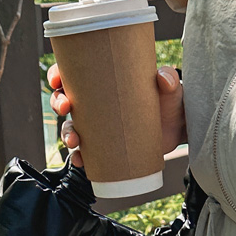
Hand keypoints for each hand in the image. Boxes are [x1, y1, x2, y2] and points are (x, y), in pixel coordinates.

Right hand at [47, 62, 187, 167]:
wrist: (179, 130)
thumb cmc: (170, 102)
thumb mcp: (171, 89)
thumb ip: (169, 80)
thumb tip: (163, 77)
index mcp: (104, 83)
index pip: (73, 75)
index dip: (58, 75)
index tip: (57, 79)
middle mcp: (97, 104)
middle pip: (66, 101)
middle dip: (58, 103)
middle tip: (67, 107)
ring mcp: (100, 128)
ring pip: (72, 128)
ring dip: (67, 134)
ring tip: (75, 140)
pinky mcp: (107, 148)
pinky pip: (87, 154)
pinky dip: (80, 158)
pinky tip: (81, 160)